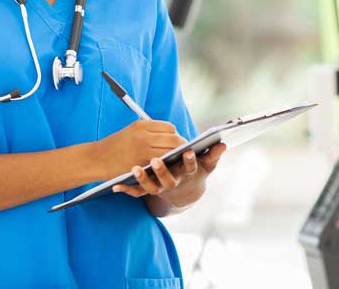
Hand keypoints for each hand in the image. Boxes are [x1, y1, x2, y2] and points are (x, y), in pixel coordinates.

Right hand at [95, 120, 186, 179]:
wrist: (96, 159)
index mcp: (142, 125)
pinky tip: (168, 168)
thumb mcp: (132, 131)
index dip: (175, 135)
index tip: (177, 141)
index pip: (169, 128)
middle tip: (184, 152)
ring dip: (176, 157)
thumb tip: (171, 134)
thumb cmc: (116, 145)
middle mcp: (143, 135)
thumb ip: (150, 131)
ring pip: (169, 152)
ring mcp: (142, 150)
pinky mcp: (141, 164)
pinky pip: (161, 164)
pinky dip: (167, 165)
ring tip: (178, 160)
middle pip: (173, 139)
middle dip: (181, 146)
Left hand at [112, 142, 226, 207]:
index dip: (189, 160)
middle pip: (167, 179)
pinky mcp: (149, 191)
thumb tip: (223, 144)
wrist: (185, 194)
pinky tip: (116, 186)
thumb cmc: (196, 172)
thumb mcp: (207, 166)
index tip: (187, 151)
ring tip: (134, 169)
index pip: (189, 167)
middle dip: (162, 170)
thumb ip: (213, 155)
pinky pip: (136, 193)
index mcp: (187, 174)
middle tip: (156, 160)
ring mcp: (160, 188)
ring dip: (142, 179)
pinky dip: (126, 190)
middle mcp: (173, 183)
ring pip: (150, 187)